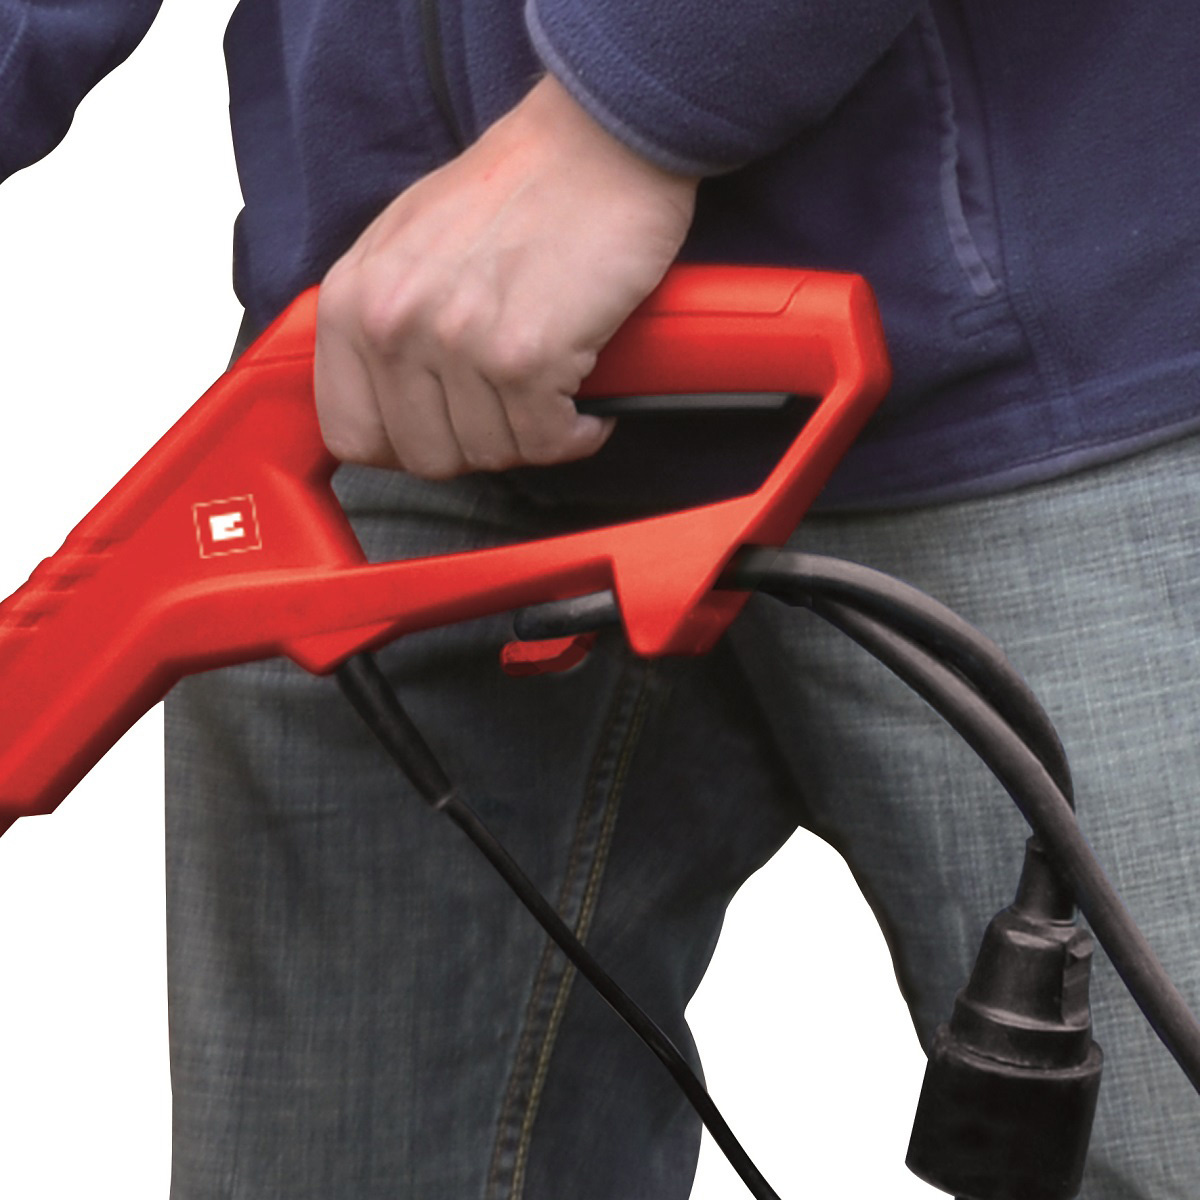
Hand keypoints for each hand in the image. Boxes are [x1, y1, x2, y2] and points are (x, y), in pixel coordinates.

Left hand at [314, 75, 698, 477]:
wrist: (598, 143)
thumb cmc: (515, 189)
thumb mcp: (406, 243)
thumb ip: (380, 318)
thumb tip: (385, 399)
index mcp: (352, 300)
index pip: (351, 434)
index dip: (406, 444)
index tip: (447, 429)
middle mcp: (393, 323)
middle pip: (426, 457)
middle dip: (478, 444)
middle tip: (511, 411)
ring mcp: (456, 342)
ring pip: (490, 455)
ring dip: (532, 436)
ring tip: (550, 394)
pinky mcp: (524, 357)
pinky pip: (547, 442)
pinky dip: (576, 434)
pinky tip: (583, 403)